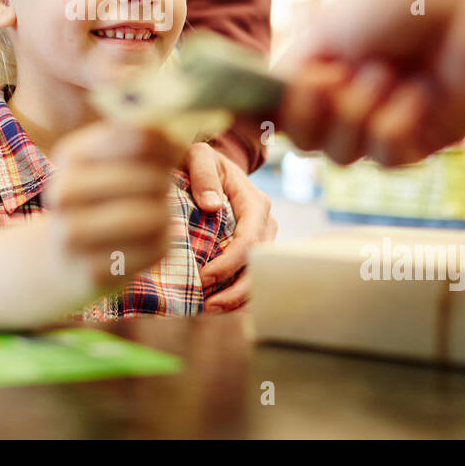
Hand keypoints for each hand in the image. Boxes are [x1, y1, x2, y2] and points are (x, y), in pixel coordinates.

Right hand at [45, 121, 184, 292]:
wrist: (55, 259)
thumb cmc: (95, 198)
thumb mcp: (103, 161)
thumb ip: (139, 140)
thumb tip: (178, 130)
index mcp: (70, 155)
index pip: (139, 138)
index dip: (168, 143)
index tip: (175, 149)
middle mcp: (64, 193)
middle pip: (152, 179)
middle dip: (164, 183)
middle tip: (160, 187)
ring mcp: (75, 235)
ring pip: (155, 215)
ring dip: (165, 213)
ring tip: (155, 211)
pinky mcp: (94, 272)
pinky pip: (155, 249)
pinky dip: (161, 241)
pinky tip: (146, 238)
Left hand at [185, 141, 274, 310]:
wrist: (212, 165)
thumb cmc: (203, 161)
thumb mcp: (199, 156)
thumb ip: (203, 174)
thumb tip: (210, 205)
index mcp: (254, 202)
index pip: (250, 239)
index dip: (229, 263)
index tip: (204, 277)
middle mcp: (265, 223)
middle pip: (262, 265)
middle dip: (237, 289)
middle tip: (208, 306)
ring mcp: (263, 238)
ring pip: (262, 276)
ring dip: (239, 298)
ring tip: (211, 310)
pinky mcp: (255, 250)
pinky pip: (254, 276)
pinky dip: (238, 295)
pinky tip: (217, 306)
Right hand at [277, 0, 464, 166]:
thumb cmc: (403, 0)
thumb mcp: (330, 30)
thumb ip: (289, 75)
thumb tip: (251, 112)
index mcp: (325, 66)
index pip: (282, 109)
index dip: (279, 109)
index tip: (287, 91)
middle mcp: (351, 96)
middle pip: (305, 142)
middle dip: (314, 114)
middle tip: (336, 78)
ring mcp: (387, 119)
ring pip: (341, 155)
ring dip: (357, 114)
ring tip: (387, 73)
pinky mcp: (424, 139)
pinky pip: (387, 157)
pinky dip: (394, 126)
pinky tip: (418, 95)